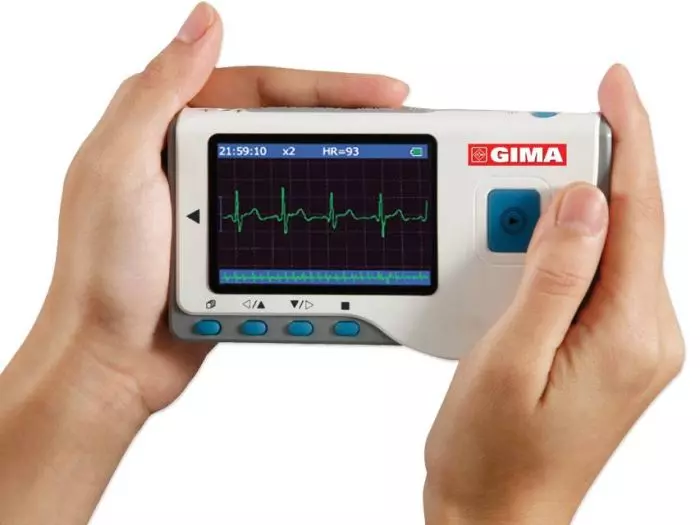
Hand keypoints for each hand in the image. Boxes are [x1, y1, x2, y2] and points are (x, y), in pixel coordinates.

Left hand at [3, 2, 408, 415]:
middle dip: (345, 121)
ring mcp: (220, 203)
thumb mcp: (120, 169)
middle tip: (399, 126)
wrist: (114, 359)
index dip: (325, 86)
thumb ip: (159, 92)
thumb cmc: (104, 273)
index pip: (261, 89)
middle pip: (287, 126)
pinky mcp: (237, 245)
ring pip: (295, 170)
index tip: (380, 94)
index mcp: (167, 130)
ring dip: (339, 169)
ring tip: (384, 169)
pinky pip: (290, 217)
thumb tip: (203, 23)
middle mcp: (196, 160)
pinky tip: (346, 216)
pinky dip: (320, 217)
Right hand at [423, 65, 683, 524]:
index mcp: (629, 335)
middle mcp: (644, 336)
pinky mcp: (605, 345)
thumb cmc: (495, 455)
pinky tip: (526, 246)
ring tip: (513, 205)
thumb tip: (583, 201)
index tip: (616, 87)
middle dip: (587, 171)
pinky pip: (590, 275)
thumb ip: (552, 276)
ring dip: (564, 214)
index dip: (629, 139)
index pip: (639, 212)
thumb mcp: (509, 359)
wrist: (495, 514)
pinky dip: (559, 248)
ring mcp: (628, 342)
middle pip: (628, 224)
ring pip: (606, 247)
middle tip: (537, 141)